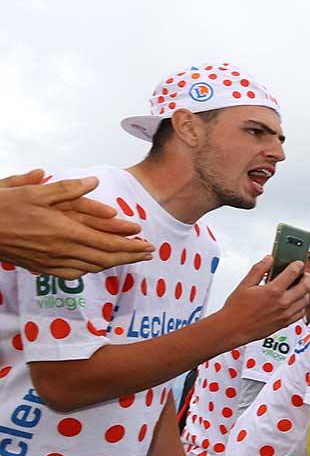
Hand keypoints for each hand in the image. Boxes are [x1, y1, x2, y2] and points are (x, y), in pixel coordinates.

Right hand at [0, 171, 151, 277]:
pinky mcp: (41, 268)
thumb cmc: (4, 207)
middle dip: (130, 256)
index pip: (108, 243)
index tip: (148, 245)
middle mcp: (61, 251)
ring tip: (129, 259)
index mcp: (64, 231)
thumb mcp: (34, 192)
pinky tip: (97, 266)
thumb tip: (93, 182)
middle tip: (149, 254)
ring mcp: (51, 262)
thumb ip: (67, 189)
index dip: (131, 246)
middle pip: (105, 258)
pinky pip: (73, 273)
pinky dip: (91, 269)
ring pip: (92, 267)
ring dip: (114, 264)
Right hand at [218, 257, 309, 340]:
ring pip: (305, 300)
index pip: (292, 273)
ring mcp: (285, 314)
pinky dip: (303, 305)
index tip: (298, 263)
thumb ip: (258, 269)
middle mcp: (282, 303)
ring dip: (306, 291)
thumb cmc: (236, 309)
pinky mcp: (285, 323)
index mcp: (273, 291)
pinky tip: (298, 301)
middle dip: (306, 277)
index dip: (297, 265)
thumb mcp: (245, 284)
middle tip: (304, 274)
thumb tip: (268, 259)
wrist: (233, 329)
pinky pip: (301, 313)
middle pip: (304, 287)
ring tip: (302, 286)